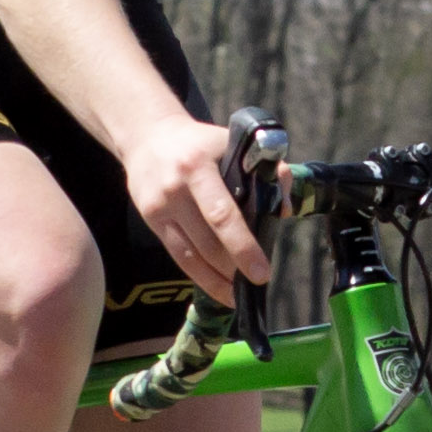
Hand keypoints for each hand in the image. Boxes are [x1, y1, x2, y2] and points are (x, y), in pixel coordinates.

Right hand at [119, 106, 270, 300]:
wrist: (148, 137)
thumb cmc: (201, 143)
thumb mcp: (232, 143)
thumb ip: (265, 170)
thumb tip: (284, 209)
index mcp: (197, 166)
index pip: (221, 214)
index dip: (243, 246)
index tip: (262, 272)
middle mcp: (174, 189)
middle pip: (207, 242)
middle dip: (234, 267)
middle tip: (257, 280)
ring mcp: (159, 209)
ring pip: (191, 256)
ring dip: (218, 280)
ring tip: (240, 294)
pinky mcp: (151, 222)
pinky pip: (179, 257)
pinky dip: (201, 277)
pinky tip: (220, 288)